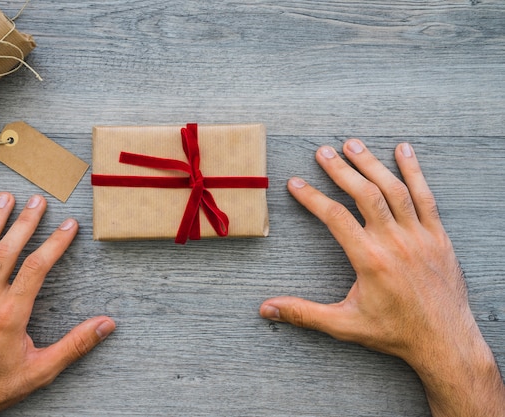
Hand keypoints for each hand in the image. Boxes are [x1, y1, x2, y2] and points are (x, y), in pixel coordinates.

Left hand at [0, 193, 115, 416]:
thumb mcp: (41, 371)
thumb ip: (75, 345)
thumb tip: (107, 325)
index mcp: (10, 315)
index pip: (37, 267)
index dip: (55, 242)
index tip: (69, 224)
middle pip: (6, 252)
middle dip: (24, 222)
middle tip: (37, 200)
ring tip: (5, 197)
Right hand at [260, 140, 504, 416]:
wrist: (445, 342)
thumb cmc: (395, 333)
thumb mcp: (344, 325)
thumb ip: (303, 313)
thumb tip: (266, 309)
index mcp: (370, 259)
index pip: (335, 217)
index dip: (312, 197)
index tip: (295, 183)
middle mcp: (395, 242)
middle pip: (365, 194)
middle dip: (341, 169)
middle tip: (322, 151)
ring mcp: (419, 236)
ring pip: (394, 189)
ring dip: (372, 163)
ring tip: (353, 144)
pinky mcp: (438, 236)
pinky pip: (426, 196)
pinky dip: (414, 171)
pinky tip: (404, 151)